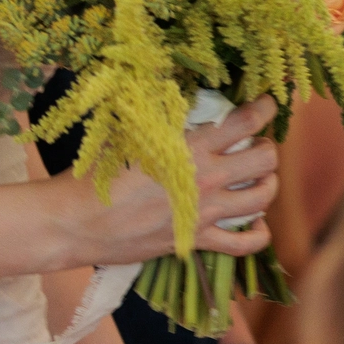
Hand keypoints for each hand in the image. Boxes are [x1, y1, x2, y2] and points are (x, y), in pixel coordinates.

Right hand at [64, 98, 280, 264]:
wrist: (76, 223)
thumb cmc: (96, 174)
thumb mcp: (129, 135)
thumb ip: (160, 119)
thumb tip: (178, 98)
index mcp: (191, 149)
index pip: (246, 123)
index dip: (265, 109)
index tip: (267, 104)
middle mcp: (206, 180)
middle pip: (264, 161)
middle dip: (268, 148)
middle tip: (257, 144)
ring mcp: (205, 214)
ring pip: (261, 199)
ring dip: (267, 184)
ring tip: (260, 177)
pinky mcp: (196, 241)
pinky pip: (243, 245)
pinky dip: (257, 235)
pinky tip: (256, 224)